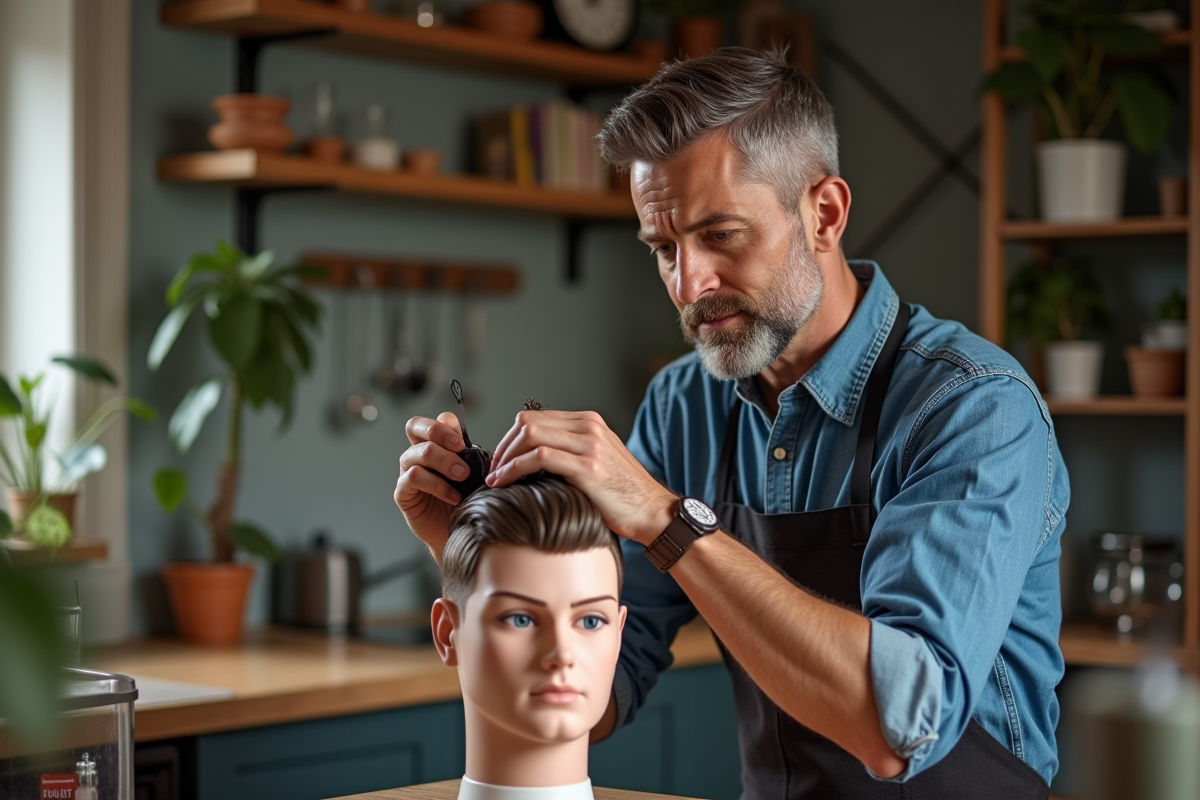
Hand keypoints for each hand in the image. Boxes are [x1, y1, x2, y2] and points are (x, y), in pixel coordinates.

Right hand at [394, 412, 468, 561]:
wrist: (458, 532)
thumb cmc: (466, 501)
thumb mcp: (476, 476)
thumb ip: (477, 459)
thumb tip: (496, 448)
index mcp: (436, 445)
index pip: (435, 421)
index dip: (448, 425)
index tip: (464, 441)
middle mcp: (418, 454)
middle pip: (414, 425)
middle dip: (437, 431)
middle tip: (459, 447)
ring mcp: (407, 471)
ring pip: (416, 453)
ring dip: (442, 461)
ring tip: (462, 476)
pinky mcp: (403, 492)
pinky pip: (413, 478)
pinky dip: (437, 485)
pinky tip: (454, 496)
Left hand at [486, 409, 675, 544]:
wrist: (653, 511)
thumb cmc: (625, 495)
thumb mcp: (598, 461)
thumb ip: (572, 452)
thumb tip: (534, 461)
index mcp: (589, 423)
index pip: (536, 418)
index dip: (511, 438)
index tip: (500, 460)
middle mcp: (589, 428)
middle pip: (528, 422)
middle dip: (503, 446)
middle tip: (493, 470)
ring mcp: (590, 445)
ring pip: (530, 436)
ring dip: (505, 458)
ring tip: (495, 478)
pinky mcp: (588, 467)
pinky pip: (539, 458)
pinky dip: (514, 469)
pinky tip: (505, 483)